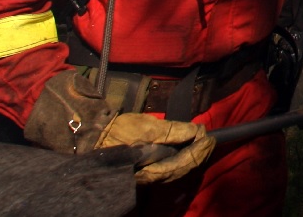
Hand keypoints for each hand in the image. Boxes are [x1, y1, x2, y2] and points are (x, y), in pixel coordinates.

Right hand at [96, 112, 215, 184]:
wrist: (92, 139)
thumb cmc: (118, 131)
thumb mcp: (146, 126)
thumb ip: (172, 130)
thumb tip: (195, 130)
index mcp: (151, 167)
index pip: (184, 161)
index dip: (199, 149)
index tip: (208, 135)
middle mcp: (152, 176)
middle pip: (184, 168)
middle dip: (199, 153)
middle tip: (210, 138)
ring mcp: (150, 175)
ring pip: (179, 169)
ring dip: (193, 155)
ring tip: (203, 141)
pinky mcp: (147, 170)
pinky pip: (170, 167)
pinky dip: (182, 158)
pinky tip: (188, 148)